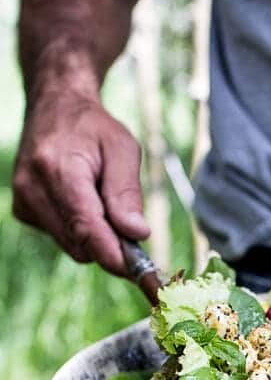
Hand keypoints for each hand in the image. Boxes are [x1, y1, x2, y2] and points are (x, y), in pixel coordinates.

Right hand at [12, 89, 149, 275]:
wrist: (54, 108)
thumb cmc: (93, 128)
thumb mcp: (122, 148)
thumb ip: (127, 192)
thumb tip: (137, 233)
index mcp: (58, 168)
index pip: (85, 223)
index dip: (111, 252)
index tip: (135, 271)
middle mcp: (33, 188)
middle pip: (80, 242)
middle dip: (110, 242)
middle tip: (133, 228)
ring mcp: (24, 201)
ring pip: (73, 245)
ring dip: (96, 235)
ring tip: (102, 200)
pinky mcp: (24, 211)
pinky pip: (63, 238)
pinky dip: (80, 229)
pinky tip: (82, 200)